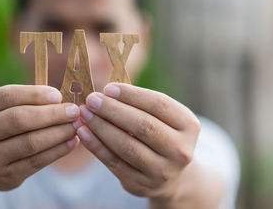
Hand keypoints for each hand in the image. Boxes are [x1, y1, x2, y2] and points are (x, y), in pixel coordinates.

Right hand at [0, 85, 79, 191]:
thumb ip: (22, 100)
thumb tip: (61, 99)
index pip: (7, 96)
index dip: (35, 94)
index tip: (58, 95)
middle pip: (19, 119)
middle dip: (52, 113)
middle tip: (74, 110)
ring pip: (31, 142)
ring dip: (59, 132)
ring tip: (76, 125)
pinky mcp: (5, 176)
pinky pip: (37, 161)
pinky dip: (58, 150)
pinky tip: (72, 141)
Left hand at [75, 83, 200, 200]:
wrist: (169, 174)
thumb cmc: (160, 134)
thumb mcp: (161, 118)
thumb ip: (140, 104)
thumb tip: (106, 91)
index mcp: (189, 126)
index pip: (159, 105)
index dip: (131, 94)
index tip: (108, 87)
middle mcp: (180, 151)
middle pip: (143, 125)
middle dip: (113, 110)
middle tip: (92, 99)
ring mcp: (162, 171)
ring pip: (127, 146)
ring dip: (101, 127)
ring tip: (85, 113)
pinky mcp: (141, 185)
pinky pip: (114, 162)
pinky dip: (96, 145)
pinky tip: (83, 132)